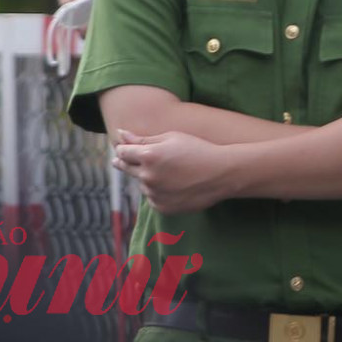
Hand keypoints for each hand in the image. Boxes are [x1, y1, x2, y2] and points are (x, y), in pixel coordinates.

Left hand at [112, 129, 233, 213]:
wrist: (221, 174)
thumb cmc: (198, 149)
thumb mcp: (172, 138)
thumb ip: (142, 139)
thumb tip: (120, 134)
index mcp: (148, 156)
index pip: (123, 152)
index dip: (123, 148)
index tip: (125, 148)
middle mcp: (147, 177)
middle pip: (127, 168)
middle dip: (128, 162)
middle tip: (137, 158)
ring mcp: (154, 194)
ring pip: (142, 184)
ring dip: (148, 177)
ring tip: (170, 171)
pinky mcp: (162, 207)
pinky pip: (153, 197)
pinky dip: (159, 191)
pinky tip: (175, 184)